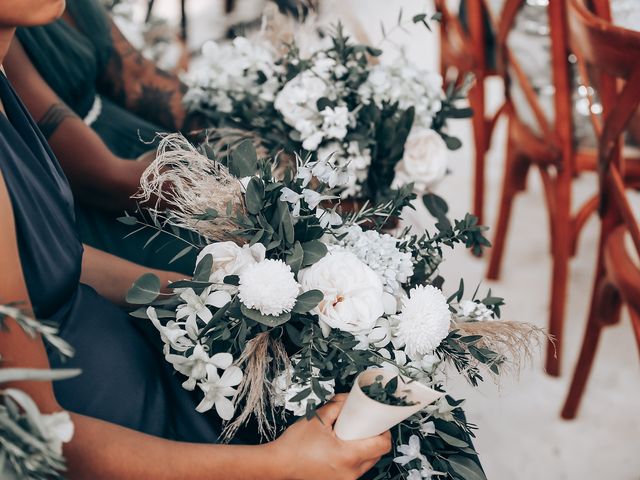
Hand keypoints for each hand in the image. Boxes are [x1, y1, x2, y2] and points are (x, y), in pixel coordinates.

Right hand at [270, 394, 391, 479]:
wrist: (279, 464)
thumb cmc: (296, 444)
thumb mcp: (318, 418)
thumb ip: (337, 405)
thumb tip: (350, 398)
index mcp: (348, 456)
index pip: (382, 446)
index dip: (384, 431)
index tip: (378, 421)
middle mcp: (350, 473)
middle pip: (377, 455)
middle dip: (374, 438)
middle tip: (364, 425)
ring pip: (367, 464)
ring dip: (364, 449)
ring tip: (351, 436)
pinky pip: (355, 470)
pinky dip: (354, 458)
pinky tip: (342, 448)